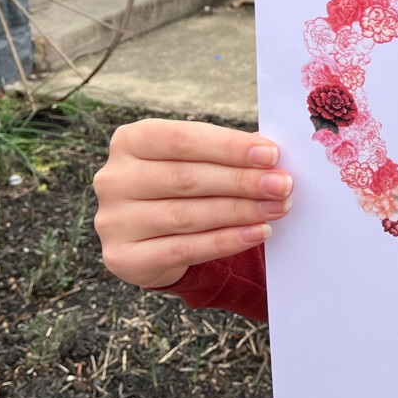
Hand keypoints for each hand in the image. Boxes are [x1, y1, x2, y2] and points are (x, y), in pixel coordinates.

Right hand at [93, 118, 293, 289]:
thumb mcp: (195, 160)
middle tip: (283, 185)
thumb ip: (224, 154)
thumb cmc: (181, 186)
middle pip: (187, 178)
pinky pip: (184, 249)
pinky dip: (226, 241)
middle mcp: (114, 178)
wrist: (150, 238)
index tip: (272, 154)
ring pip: (188, 215)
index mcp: (130, 141)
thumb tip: (271, 157)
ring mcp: (114, 220)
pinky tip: (258, 232)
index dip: (229, 147)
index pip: (184, 139)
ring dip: (240, 211)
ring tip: (278, 208)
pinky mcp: (122, 257)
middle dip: (242, 181)